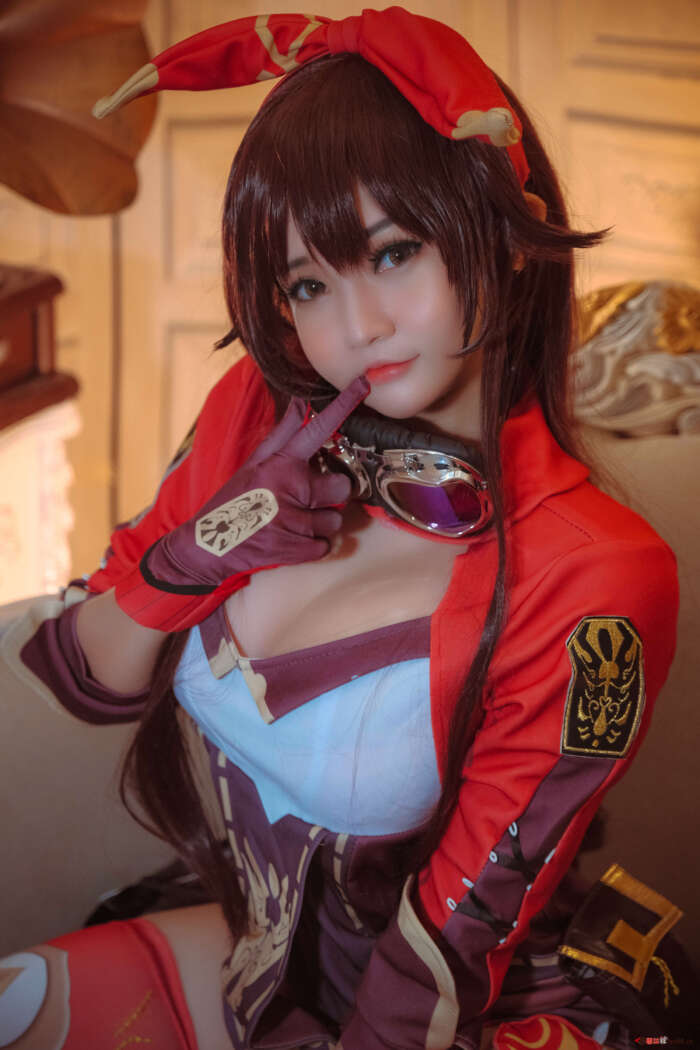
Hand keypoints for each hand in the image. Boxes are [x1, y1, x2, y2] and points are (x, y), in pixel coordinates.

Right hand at [140, 375, 369, 594]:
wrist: (207, 546)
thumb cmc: (234, 500)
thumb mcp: (254, 463)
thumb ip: (283, 435)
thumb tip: (300, 401)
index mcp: (281, 463)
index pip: (318, 428)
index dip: (343, 405)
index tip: (363, 384)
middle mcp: (289, 487)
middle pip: (342, 486)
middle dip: (330, 495)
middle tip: (308, 499)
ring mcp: (293, 520)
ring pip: (336, 520)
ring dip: (321, 524)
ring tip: (295, 522)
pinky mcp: (294, 549)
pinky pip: (327, 546)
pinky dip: (313, 547)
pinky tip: (292, 540)